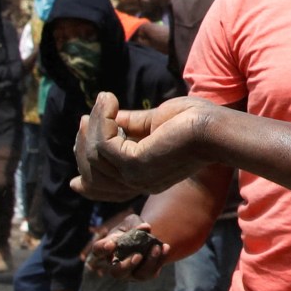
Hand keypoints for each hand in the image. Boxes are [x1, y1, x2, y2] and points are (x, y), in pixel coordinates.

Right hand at [73, 93, 216, 200]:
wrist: (216, 127)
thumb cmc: (196, 121)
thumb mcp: (156, 122)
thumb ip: (131, 124)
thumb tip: (109, 117)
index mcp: (145, 177)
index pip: (106, 189)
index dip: (87, 182)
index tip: (73, 180)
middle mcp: (138, 183)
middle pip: (93, 173)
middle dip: (83, 145)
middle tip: (83, 120)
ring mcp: (136, 176)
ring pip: (94, 154)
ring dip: (93, 125)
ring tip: (104, 101)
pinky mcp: (136, 164)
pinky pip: (104, 143)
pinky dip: (102, 120)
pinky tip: (109, 102)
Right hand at [83, 213, 169, 280]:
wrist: (145, 239)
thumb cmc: (132, 229)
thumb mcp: (132, 222)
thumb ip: (135, 223)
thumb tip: (145, 228)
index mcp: (108, 249)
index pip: (98, 251)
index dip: (102, 249)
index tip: (111, 244)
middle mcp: (116, 265)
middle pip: (116, 273)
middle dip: (127, 266)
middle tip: (138, 255)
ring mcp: (130, 273)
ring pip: (138, 275)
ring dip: (149, 262)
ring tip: (156, 247)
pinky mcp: (145, 275)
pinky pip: (152, 272)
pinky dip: (160, 259)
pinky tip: (165, 247)